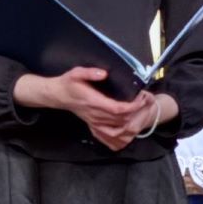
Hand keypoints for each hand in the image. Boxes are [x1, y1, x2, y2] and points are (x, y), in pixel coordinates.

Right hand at [14, 66, 149, 133]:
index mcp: (93, 101)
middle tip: (146, 100)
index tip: (141, 99)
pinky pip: (109, 131)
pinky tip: (129, 124)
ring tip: (140, 109)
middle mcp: (95, 114)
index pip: (117, 108)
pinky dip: (121, 130)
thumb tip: (104, 73)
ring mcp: (94, 120)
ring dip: (131, 120)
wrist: (57, 96)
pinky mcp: (93, 122)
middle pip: (120, 119)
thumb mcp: (76, 73)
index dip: (131, 106)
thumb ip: (90, 72)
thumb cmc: (67, 83)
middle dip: (136, 112)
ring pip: (117, 127)